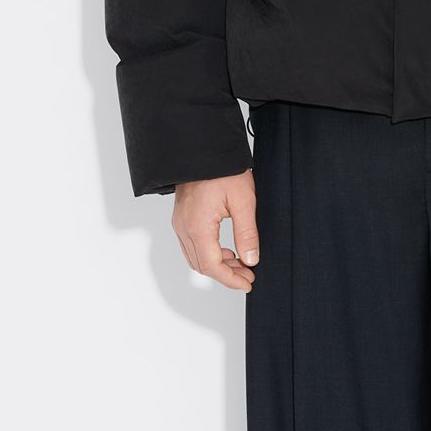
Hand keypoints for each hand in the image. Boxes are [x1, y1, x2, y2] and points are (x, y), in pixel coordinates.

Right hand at [172, 168, 257, 289]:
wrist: (203, 148)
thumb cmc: (223, 169)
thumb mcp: (243, 201)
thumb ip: (247, 234)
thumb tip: (251, 259)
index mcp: (198, 227)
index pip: (212, 266)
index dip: (231, 279)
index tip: (247, 283)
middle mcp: (183, 228)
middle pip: (202, 265)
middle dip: (226, 274)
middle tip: (248, 274)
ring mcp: (180, 223)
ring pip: (195, 257)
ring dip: (217, 265)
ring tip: (241, 262)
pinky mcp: (181, 218)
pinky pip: (191, 245)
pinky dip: (208, 253)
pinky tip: (226, 249)